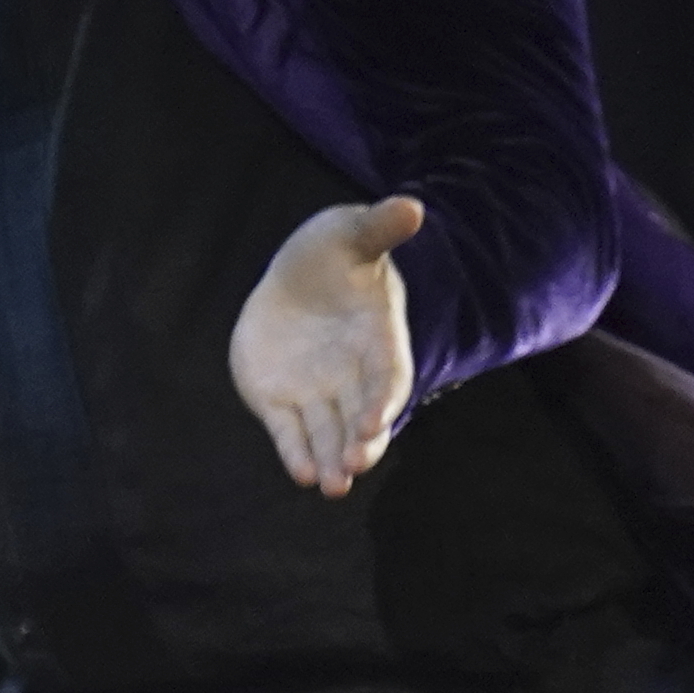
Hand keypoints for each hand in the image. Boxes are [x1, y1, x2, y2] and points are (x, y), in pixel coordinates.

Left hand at [232, 195, 423, 497]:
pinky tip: (300, 473)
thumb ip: (378, 228)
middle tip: (354, 467)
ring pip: (329, 434)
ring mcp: (319, 392)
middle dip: (359, 443)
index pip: (388, 376)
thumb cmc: (333, 252)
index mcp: (380, 339)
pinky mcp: (283, 402)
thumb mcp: (349, 234)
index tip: (375, 422)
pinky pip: (291, 433)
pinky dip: (295, 453)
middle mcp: (354, 375)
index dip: (383, 400)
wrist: (297, 276)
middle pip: (361, 416)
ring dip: (331, 460)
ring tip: (331, 486)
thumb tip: (411, 206)